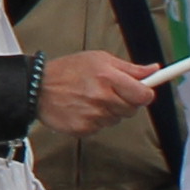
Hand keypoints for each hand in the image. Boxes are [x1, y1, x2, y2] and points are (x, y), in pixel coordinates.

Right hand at [34, 48, 150, 137]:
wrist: (37, 88)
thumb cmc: (66, 71)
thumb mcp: (99, 59)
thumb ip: (129, 68)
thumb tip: (153, 70)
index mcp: (108, 77)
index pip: (144, 95)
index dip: (145, 93)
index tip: (142, 91)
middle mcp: (102, 98)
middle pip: (132, 109)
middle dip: (124, 101)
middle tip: (108, 91)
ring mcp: (93, 115)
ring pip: (116, 119)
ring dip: (108, 111)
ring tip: (90, 98)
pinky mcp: (84, 129)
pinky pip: (101, 127)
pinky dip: (94, 120)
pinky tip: (82, 108)